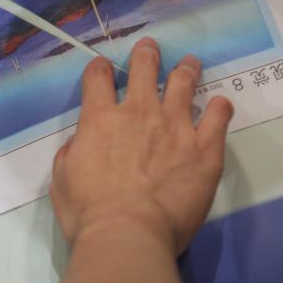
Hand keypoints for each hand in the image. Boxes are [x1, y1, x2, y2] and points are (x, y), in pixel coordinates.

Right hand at [50, 37, 233, 255]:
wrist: (128, 233)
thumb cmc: (88, 212)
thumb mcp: (62, 179)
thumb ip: (72, 152)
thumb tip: (81, 142)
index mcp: (100, 119)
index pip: (97, 78)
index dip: (99, 69)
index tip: (103, 69)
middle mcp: (138, 112)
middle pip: (144, 68)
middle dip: (147, 54)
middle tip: (151, 48)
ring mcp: (175, 126)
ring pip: (183, 83)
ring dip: (186, 70)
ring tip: (190, 63)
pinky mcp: (204, 147)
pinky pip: (217, 117)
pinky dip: (219, 107)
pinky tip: (220, 104)